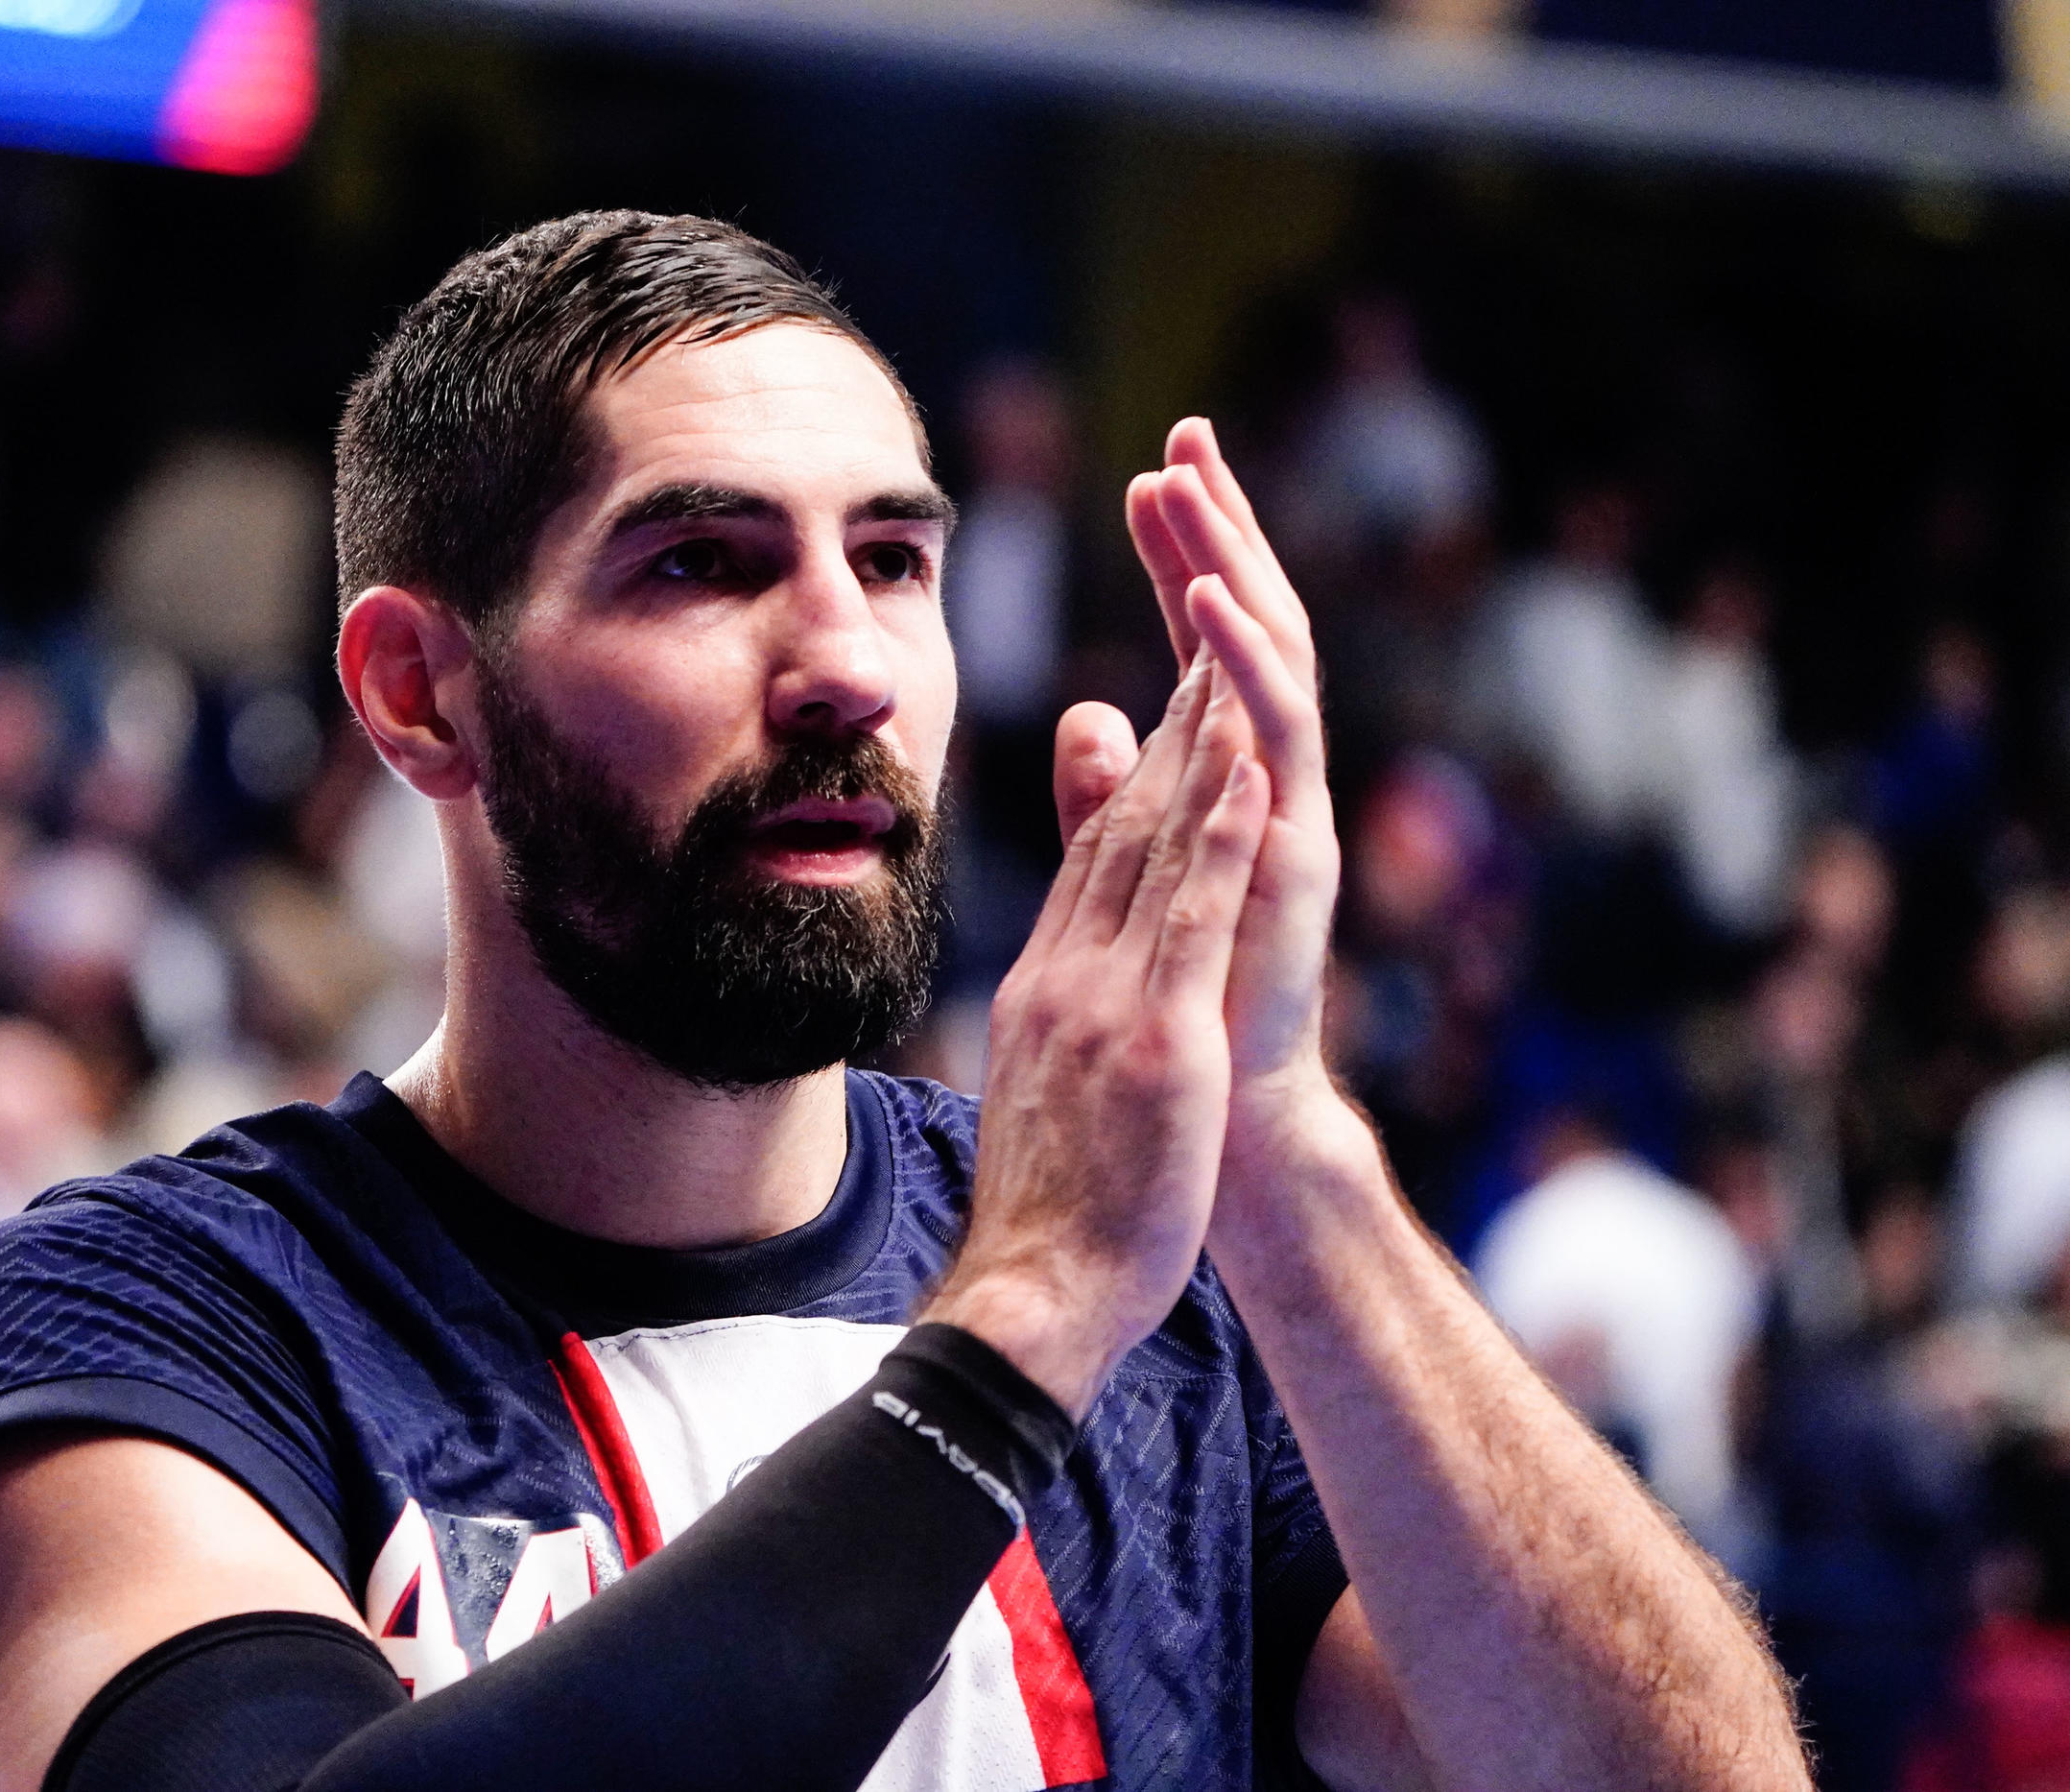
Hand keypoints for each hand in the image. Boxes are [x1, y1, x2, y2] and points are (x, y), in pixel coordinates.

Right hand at [927, 660, 1271, 1417]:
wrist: (1030, 1297)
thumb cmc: (1049, 1216)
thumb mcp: (1046, 1093)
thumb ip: (1059, 1017)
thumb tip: (1061, 976)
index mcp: (1050, 987)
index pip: (1101, 857)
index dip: (1144, 770)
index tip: (1181, 696)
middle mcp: (1070, 974)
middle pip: (1128, 830)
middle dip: (1172, 725)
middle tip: (1206, 629)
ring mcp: (1109, 1002)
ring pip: (1159, 852)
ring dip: (1198, 747)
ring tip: (1229, 655)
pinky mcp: (1155, 1041)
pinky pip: (1191, 922)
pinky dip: (1219, 839)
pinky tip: (1248, 771)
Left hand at [1121, 419, 1341, 1104]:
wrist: (1231, 1133)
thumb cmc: (1188, 1016)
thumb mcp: (1129, 884)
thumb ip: (1110, 802)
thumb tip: (1088, 714)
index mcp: (1223, 784)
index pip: (1203, 645)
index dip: (1185, 559)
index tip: (1151, 472)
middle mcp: (1266, 785)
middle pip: (1246, 629)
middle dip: (1220, 532)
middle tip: (1187, 436)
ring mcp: (1289, 815)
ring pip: (1270, 661)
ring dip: (1230, 569)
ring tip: (1191, 487)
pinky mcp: (1296, 857)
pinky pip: (1278, 741)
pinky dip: (1242, 668)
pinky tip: (1206, 605)